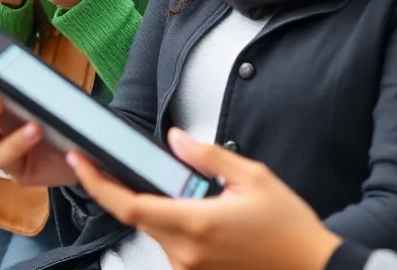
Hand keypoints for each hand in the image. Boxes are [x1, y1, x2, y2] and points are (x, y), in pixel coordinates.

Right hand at [0, 70, 74, 186]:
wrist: (88, 148)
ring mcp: (6, 154)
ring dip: (13, 139)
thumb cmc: (63, 115)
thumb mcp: (52, 94)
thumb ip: (34, 83)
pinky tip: (38, 134)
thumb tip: (19, 65)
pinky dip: (25, 148)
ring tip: (34, 125)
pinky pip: (16, 164)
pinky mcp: (21, 173)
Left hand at [67, 127, 340, 269]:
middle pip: (139, 216)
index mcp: (196, 224)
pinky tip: (201, 213)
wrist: (315, 268)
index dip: (99, 185)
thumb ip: (207, 157)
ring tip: (196, 194)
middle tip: (135, 164)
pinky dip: (175, 224)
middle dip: (131, 190)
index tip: (81, 163)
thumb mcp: (253, 178)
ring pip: (156, 230)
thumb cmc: (289, 227)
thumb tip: (176, 139)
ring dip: (160, 208)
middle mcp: (186, 252)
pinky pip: (172, 246)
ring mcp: (190, 269)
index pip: (131, 206)